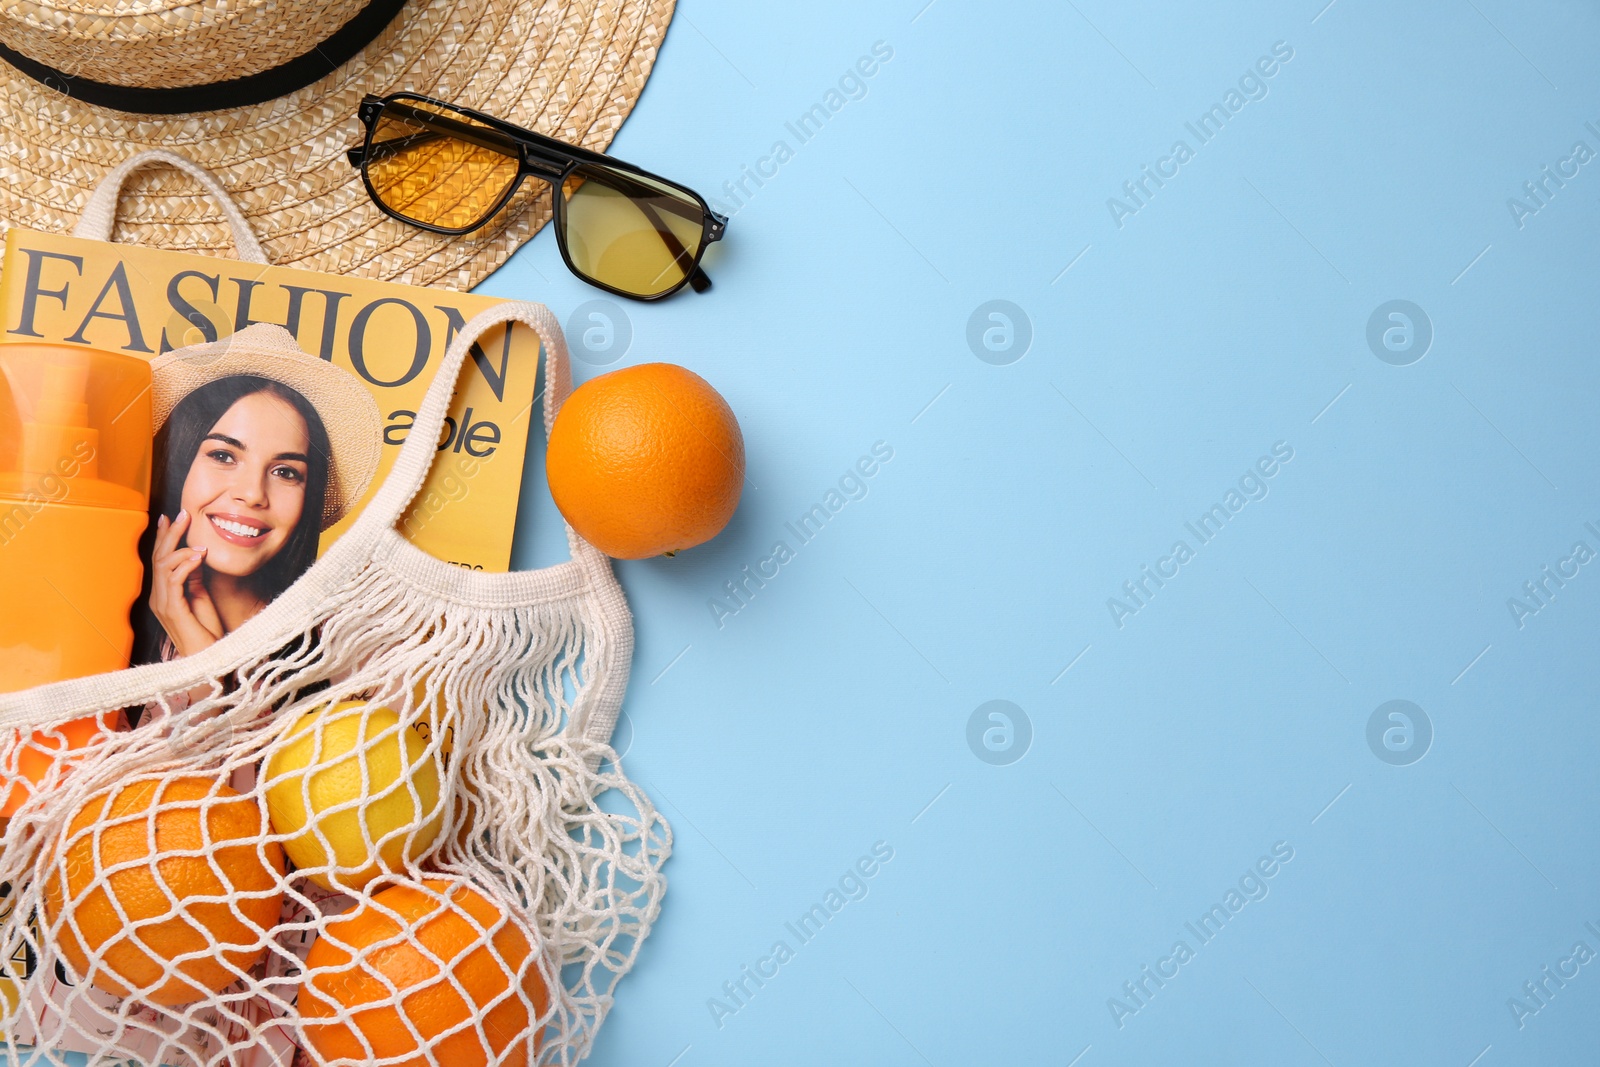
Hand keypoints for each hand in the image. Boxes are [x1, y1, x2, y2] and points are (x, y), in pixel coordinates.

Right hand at [148, 510, 223, 657]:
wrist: (207, 662)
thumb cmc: (205, 633)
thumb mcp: (200, 598)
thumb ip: (194, 578)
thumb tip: (196, 554)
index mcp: (163, 594)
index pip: (160, 560)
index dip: (164, 537)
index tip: (170, 517)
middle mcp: (158, 598)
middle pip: (158, 558)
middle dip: (170, 534)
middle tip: (182, 514)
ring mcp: (163, 604)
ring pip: (163, 567)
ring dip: (180, 548)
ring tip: (198, 539)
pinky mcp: (173, 611)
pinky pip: (175, 582)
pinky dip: (186, 565)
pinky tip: (198, 556)